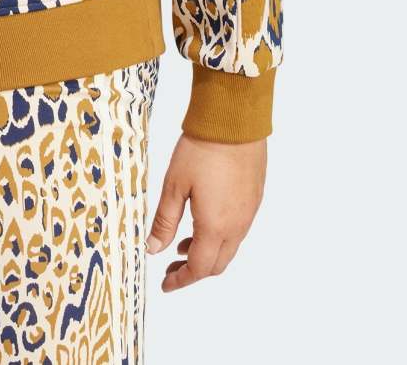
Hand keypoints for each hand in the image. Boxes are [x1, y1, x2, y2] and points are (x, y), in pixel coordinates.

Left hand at [145, 131, 266, 289]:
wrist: (234, 122)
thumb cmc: (201, 150)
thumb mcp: (174, 185)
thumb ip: (164, 221)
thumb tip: (153, 250)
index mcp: (216, 227)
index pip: (198, 267)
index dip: (181, 280)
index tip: (166, 285)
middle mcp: (237, 226)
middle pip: (216, 264)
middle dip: (193, 271)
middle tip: (171, 269)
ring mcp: (248, 213)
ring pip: (228, 249)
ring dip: (206, 254)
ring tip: (181, 246)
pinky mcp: (253, 199)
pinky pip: (237, 231)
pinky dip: (219, 238)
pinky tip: (203, 224)